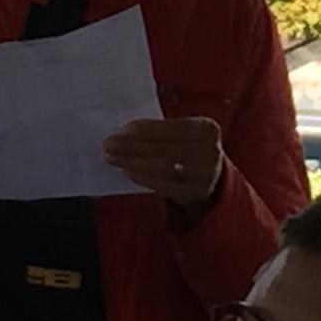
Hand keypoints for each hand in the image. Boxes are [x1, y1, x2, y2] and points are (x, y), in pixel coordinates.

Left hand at [104, 116, 223, 211]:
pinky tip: (128, 172)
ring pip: (163, 167)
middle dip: (132, 146)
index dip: (146, 129)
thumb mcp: (186, 132)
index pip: (173, 127)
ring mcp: (205, 175)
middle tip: (108, 144)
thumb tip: (125, 132)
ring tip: (113, 158)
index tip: (122, 130)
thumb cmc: (189, 147)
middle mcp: (211, 151)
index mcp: (207, 129)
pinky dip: (143, 178)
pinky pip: (165, 186)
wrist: (212, 176)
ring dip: (134, 162)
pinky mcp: (195, 193)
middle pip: (165, 148)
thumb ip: (163, 130)